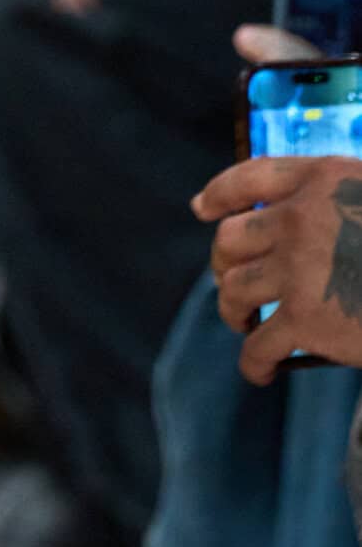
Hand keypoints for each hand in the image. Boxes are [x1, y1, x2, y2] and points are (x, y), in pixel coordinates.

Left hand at [192, 151, 361, 379]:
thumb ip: (343, 200)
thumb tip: (312, 215)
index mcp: (319, 178)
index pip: (249, 177)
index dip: (220, 194)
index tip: (203, 210)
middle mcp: (297, 216)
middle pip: (231, 237)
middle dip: (225, 262)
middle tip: (231, 281)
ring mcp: (296, 268)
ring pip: (234, 288)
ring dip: (232, 308)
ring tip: (242, 321)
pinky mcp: (304, 319)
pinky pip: (258, 343)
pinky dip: (253, 361)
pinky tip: (259, 370)